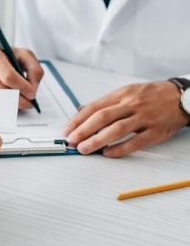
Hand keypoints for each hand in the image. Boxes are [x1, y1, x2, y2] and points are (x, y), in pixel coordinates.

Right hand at [0, 46, 43, 109]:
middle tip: (29, 103)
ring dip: (9, 104)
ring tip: (17, 100)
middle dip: (18, 100)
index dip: (22, 88)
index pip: (8, 76)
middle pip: (2, 92)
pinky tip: (3, 99)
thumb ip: (34, 69)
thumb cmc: (3, 56)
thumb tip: (33, 89)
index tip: (32, 95)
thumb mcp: (22, 55)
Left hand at [63, 81, 189, 157]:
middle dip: (83, 130)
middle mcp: (131, 104)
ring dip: (97, 140)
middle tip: (71, 141)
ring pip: (117, 129)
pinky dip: (120, 148)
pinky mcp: (156, 131)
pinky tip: (108, 153)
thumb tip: (80, 111)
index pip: (94, 107)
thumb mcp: (126, 92)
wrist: (181, 97)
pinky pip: (136, 141)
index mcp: (121, 94)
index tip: (67, 130)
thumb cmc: (150, 96)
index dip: (78, 120)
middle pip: (102, 118)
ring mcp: (144, 118)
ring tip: (84, 149)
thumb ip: (104, 103)